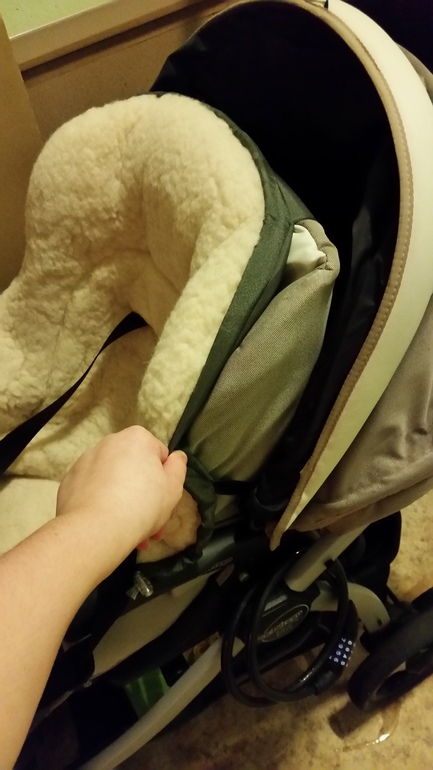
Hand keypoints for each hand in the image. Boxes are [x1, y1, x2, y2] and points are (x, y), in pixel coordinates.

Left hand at [56, 426, 186, 571]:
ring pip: (113, 482)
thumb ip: (179, 467)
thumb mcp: (173, 487)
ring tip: (128, 533)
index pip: (158, 456)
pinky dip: (100, 504)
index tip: (162, 502)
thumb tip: (177, 455)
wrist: (96, 530)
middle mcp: (109, 442)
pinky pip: (92, 491)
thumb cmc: (142, 505)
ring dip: (123, 502)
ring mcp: (85, 461)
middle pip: (134, 469)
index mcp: (136, 438)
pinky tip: (105, 525)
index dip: (164, 481)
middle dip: (142, 496)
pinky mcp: (69, 481)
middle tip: (149, 525)